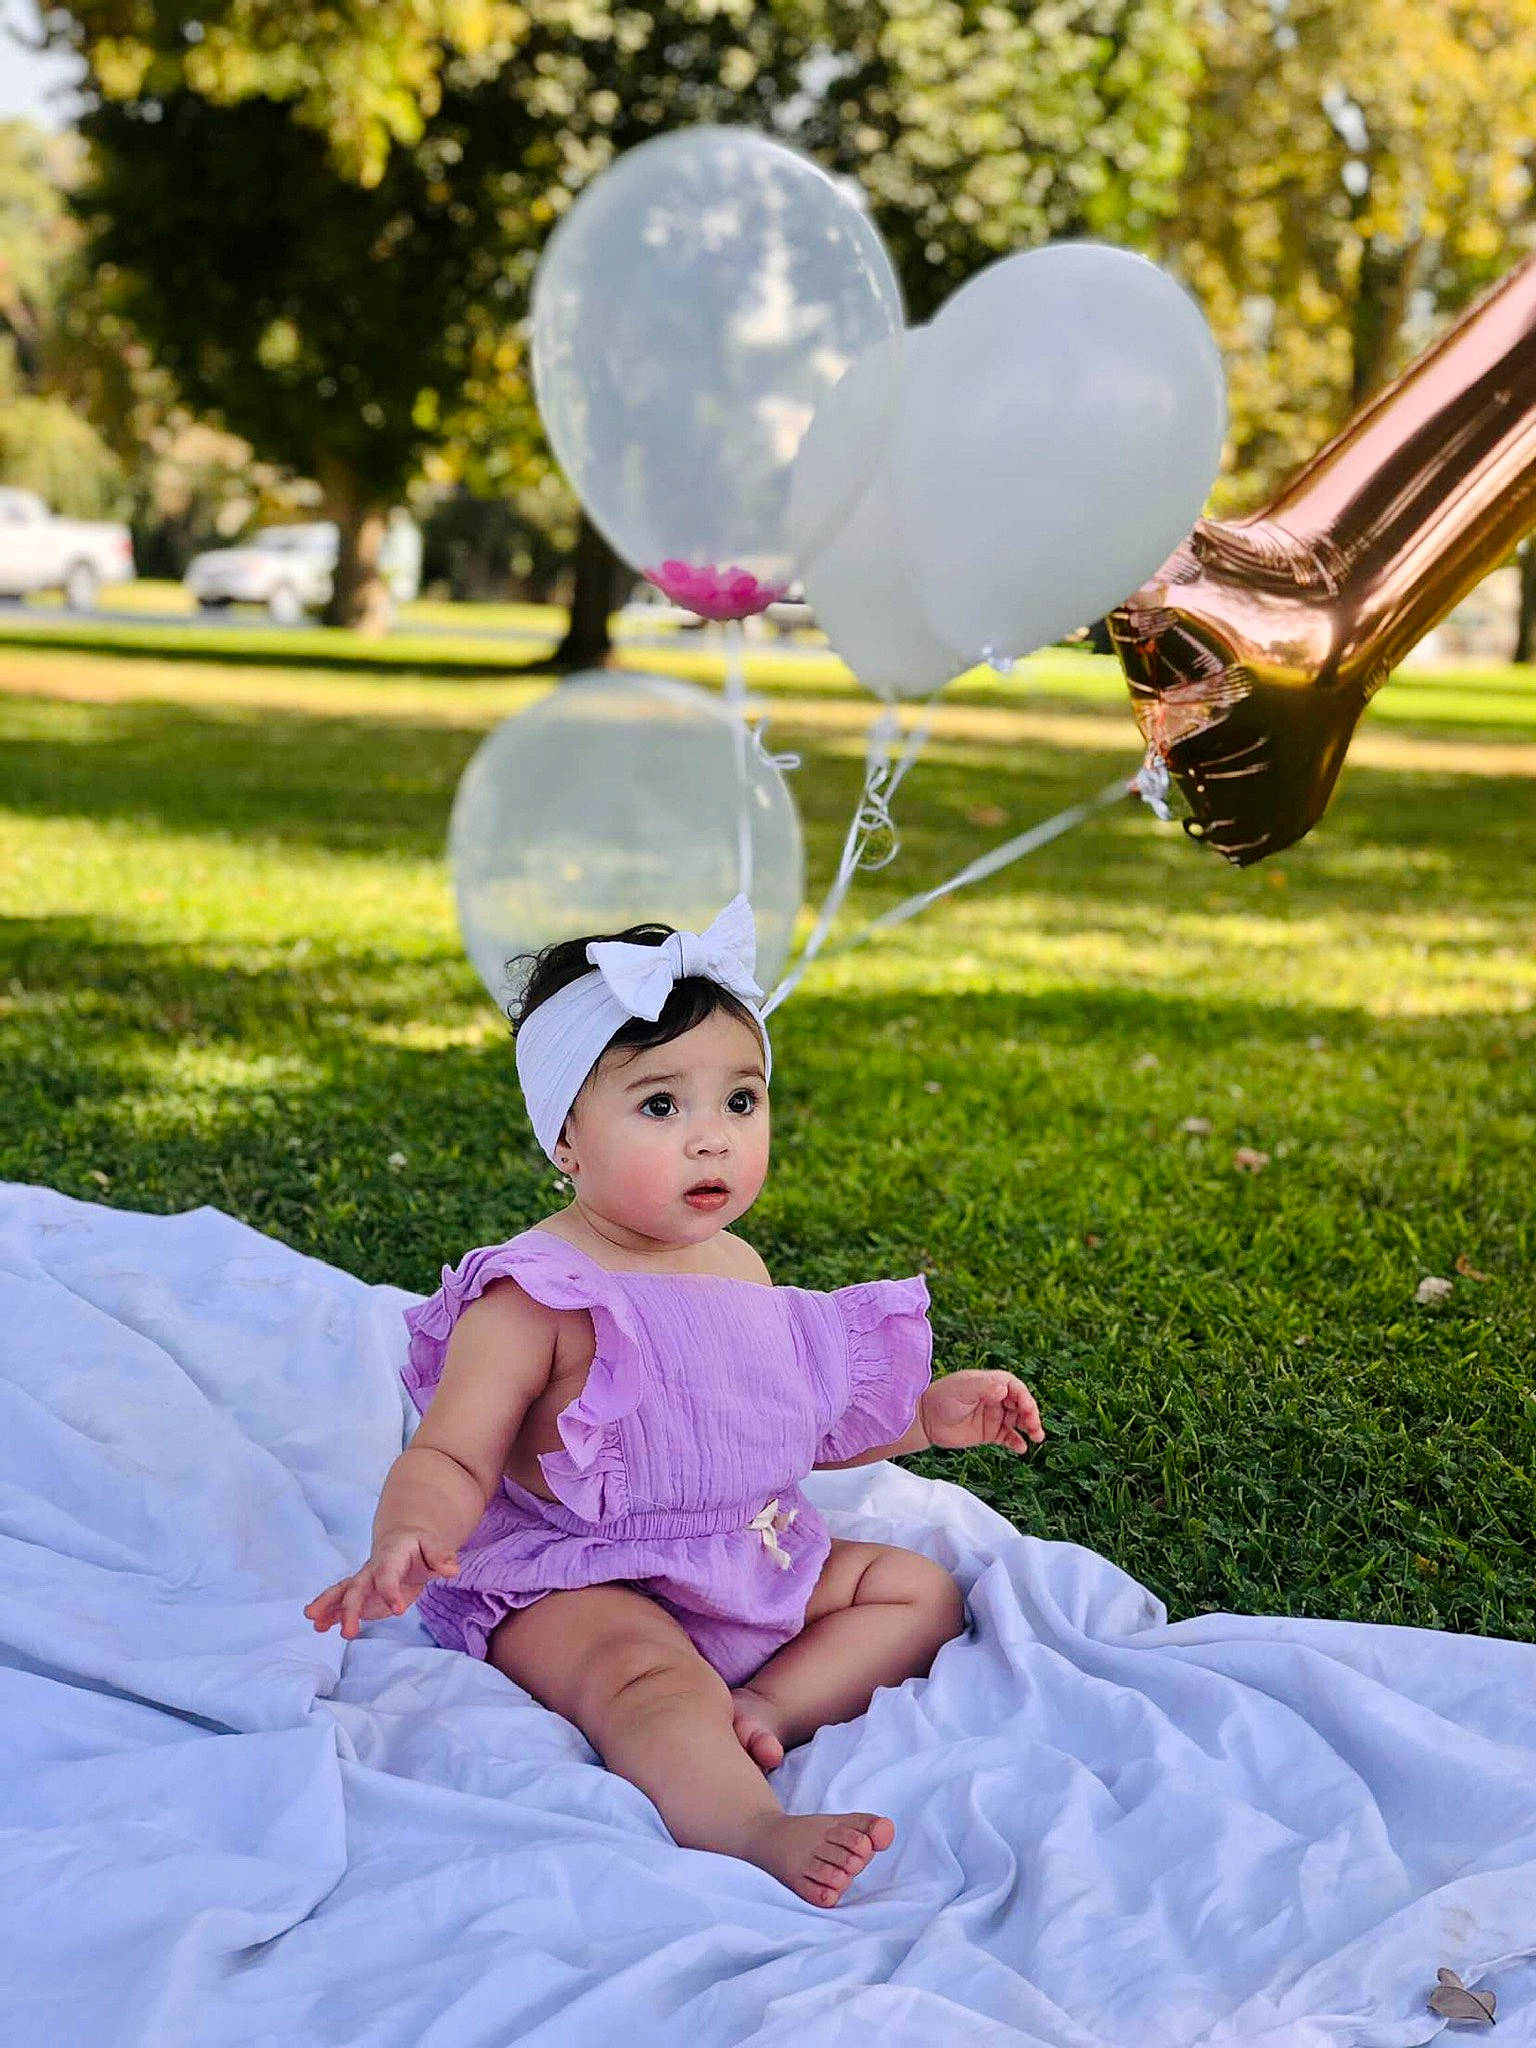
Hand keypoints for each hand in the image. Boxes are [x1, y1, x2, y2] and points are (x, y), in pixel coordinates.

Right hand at [303, 1529, 459, 1639]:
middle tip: (348, 1633)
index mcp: (390, 1556)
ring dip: (328, 1607)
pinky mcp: (362, 1596)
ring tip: (315, 1624)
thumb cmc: (421, 1547)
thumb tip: (452, 1569)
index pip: (387, 1574)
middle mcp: (371, 1569)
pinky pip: (343, 1604)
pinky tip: (320, 1627)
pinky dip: (331, 1615)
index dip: (390, 1591)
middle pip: (357, 1587)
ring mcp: (364, 1582)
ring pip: (342, 1593)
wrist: (404, 1542)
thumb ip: (441, 1556)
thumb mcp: (434, 1546)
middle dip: (350, 1609)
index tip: (398, 1610)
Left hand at [919, 1370, 1044, 1453]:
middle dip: (1031, 1414)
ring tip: (1036, 1437)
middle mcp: (996, 1399)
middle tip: (1034, 1426)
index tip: (1028, 1408)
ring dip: (1029, 1427)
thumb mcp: (962, 1389)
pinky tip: (1021, 1448)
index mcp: (991, 1383)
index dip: (1025, 1397)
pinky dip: (1017, 1442)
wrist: (925, 1420)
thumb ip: (983, 1388)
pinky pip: (1009, 1437)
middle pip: (1021, 1405)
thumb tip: (1003, 1389)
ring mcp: (994, 1416)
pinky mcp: (989, 1433)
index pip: (1015, 1388)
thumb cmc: (942, 1398)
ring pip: (1018, 1421)